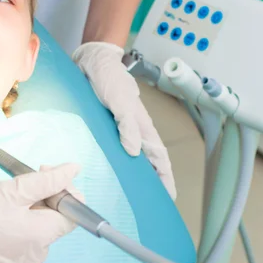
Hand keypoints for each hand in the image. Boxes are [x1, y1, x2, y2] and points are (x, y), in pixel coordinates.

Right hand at [0, 163, 81, 262]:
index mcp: (42, 234)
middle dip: (36, 203)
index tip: (42, 176)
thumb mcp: (8, 192)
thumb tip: (71, 170)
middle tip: (11, 192)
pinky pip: (16, 251)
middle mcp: (37, 256)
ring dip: (21, 220)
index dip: (62, 190)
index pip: (72, 212)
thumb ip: (44, 181)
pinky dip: (8, 237)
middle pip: (49, 223)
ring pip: (31, 236)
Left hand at [73, 42, 175, 199]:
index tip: (169, 196)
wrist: (93, 62)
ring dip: (136, 171)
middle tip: (152, 200)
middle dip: (153, 180)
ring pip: (133, 154)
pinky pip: (116, 146)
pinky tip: (112, 166)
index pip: (159, 158)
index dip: (165, 177)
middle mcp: (133, 129)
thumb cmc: (110, 78)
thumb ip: (128, 126)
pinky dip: (118, 159)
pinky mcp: (107, 124)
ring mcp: (120, 127)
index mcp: (142, 126)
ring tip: (134, 189)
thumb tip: (133, 152)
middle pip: (148, 160)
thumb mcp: (120, 102)